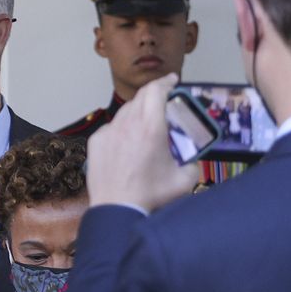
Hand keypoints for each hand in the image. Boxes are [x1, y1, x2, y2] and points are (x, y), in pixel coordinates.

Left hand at [85, 75, 200, 213]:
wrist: (117, 210)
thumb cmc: (150, 196)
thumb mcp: (184, 180)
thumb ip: (193, 163)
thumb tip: (193, 158)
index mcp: (151, 127)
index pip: (157, 91)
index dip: (166, 82)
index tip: (172, 81)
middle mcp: (128, 124)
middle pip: (141, 97)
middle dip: (154, 94)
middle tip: (163, 100)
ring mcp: (109, 132)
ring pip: (125, 112)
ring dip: (138, 112)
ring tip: (147, 125)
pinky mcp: (96, 142)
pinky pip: (111, 127)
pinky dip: (122, 129)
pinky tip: (128, 143)